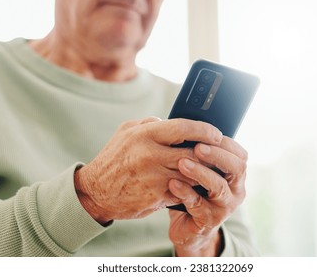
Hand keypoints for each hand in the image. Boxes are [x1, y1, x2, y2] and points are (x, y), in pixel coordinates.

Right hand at [74, 117, 222, 224]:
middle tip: (220, 153)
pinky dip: (192, 187)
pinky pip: (183, 190)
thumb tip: (171, 120)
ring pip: (192, 173)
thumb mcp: (126, 132)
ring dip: (204, 172)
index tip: (217, 133)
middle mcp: (150, 155)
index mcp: (144, 135)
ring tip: (213, 169)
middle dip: (210, 154)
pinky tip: (198, 185)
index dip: (204, 130)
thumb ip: (149, 123)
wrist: (96, 192)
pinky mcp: (157, 196)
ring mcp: (155, 177)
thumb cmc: (114, 159)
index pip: (183, 128)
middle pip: (193, 152)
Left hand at [168, 137, 247, 255]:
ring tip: (182, 163)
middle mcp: (235, 190)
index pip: (239, 154)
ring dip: (200, 172)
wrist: (188, 227)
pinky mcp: (208, 221)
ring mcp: (224, 207)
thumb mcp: (201, 171)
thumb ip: (200, 153)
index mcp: (235, 175)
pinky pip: (198, 205)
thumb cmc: (194, 191)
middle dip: (217, 155)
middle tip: (198, 146)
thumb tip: (186, 123)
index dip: (225, 143)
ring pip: (218, 187)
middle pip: (237, 168)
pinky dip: (185, 192)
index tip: (206, 132)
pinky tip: (172, 183)